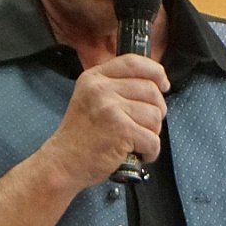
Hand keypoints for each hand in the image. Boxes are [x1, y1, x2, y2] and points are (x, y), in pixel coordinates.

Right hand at [40, 54, 169, 192]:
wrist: (63, 163)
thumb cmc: (79, 137)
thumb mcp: (89, 98)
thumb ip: (114, 87)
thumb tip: (153, 84)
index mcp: (94, 78)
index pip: (133, 62)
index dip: (155, 71)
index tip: (163, 84)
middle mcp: (102, 89)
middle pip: (150, 90)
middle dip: (157, 110)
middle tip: (146, 125)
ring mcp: (111, 108)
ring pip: (155, 115)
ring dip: (152, 133)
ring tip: (137, 142)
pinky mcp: (121, 130)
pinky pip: (152, 139)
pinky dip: (151, 151)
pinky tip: (140, 154)